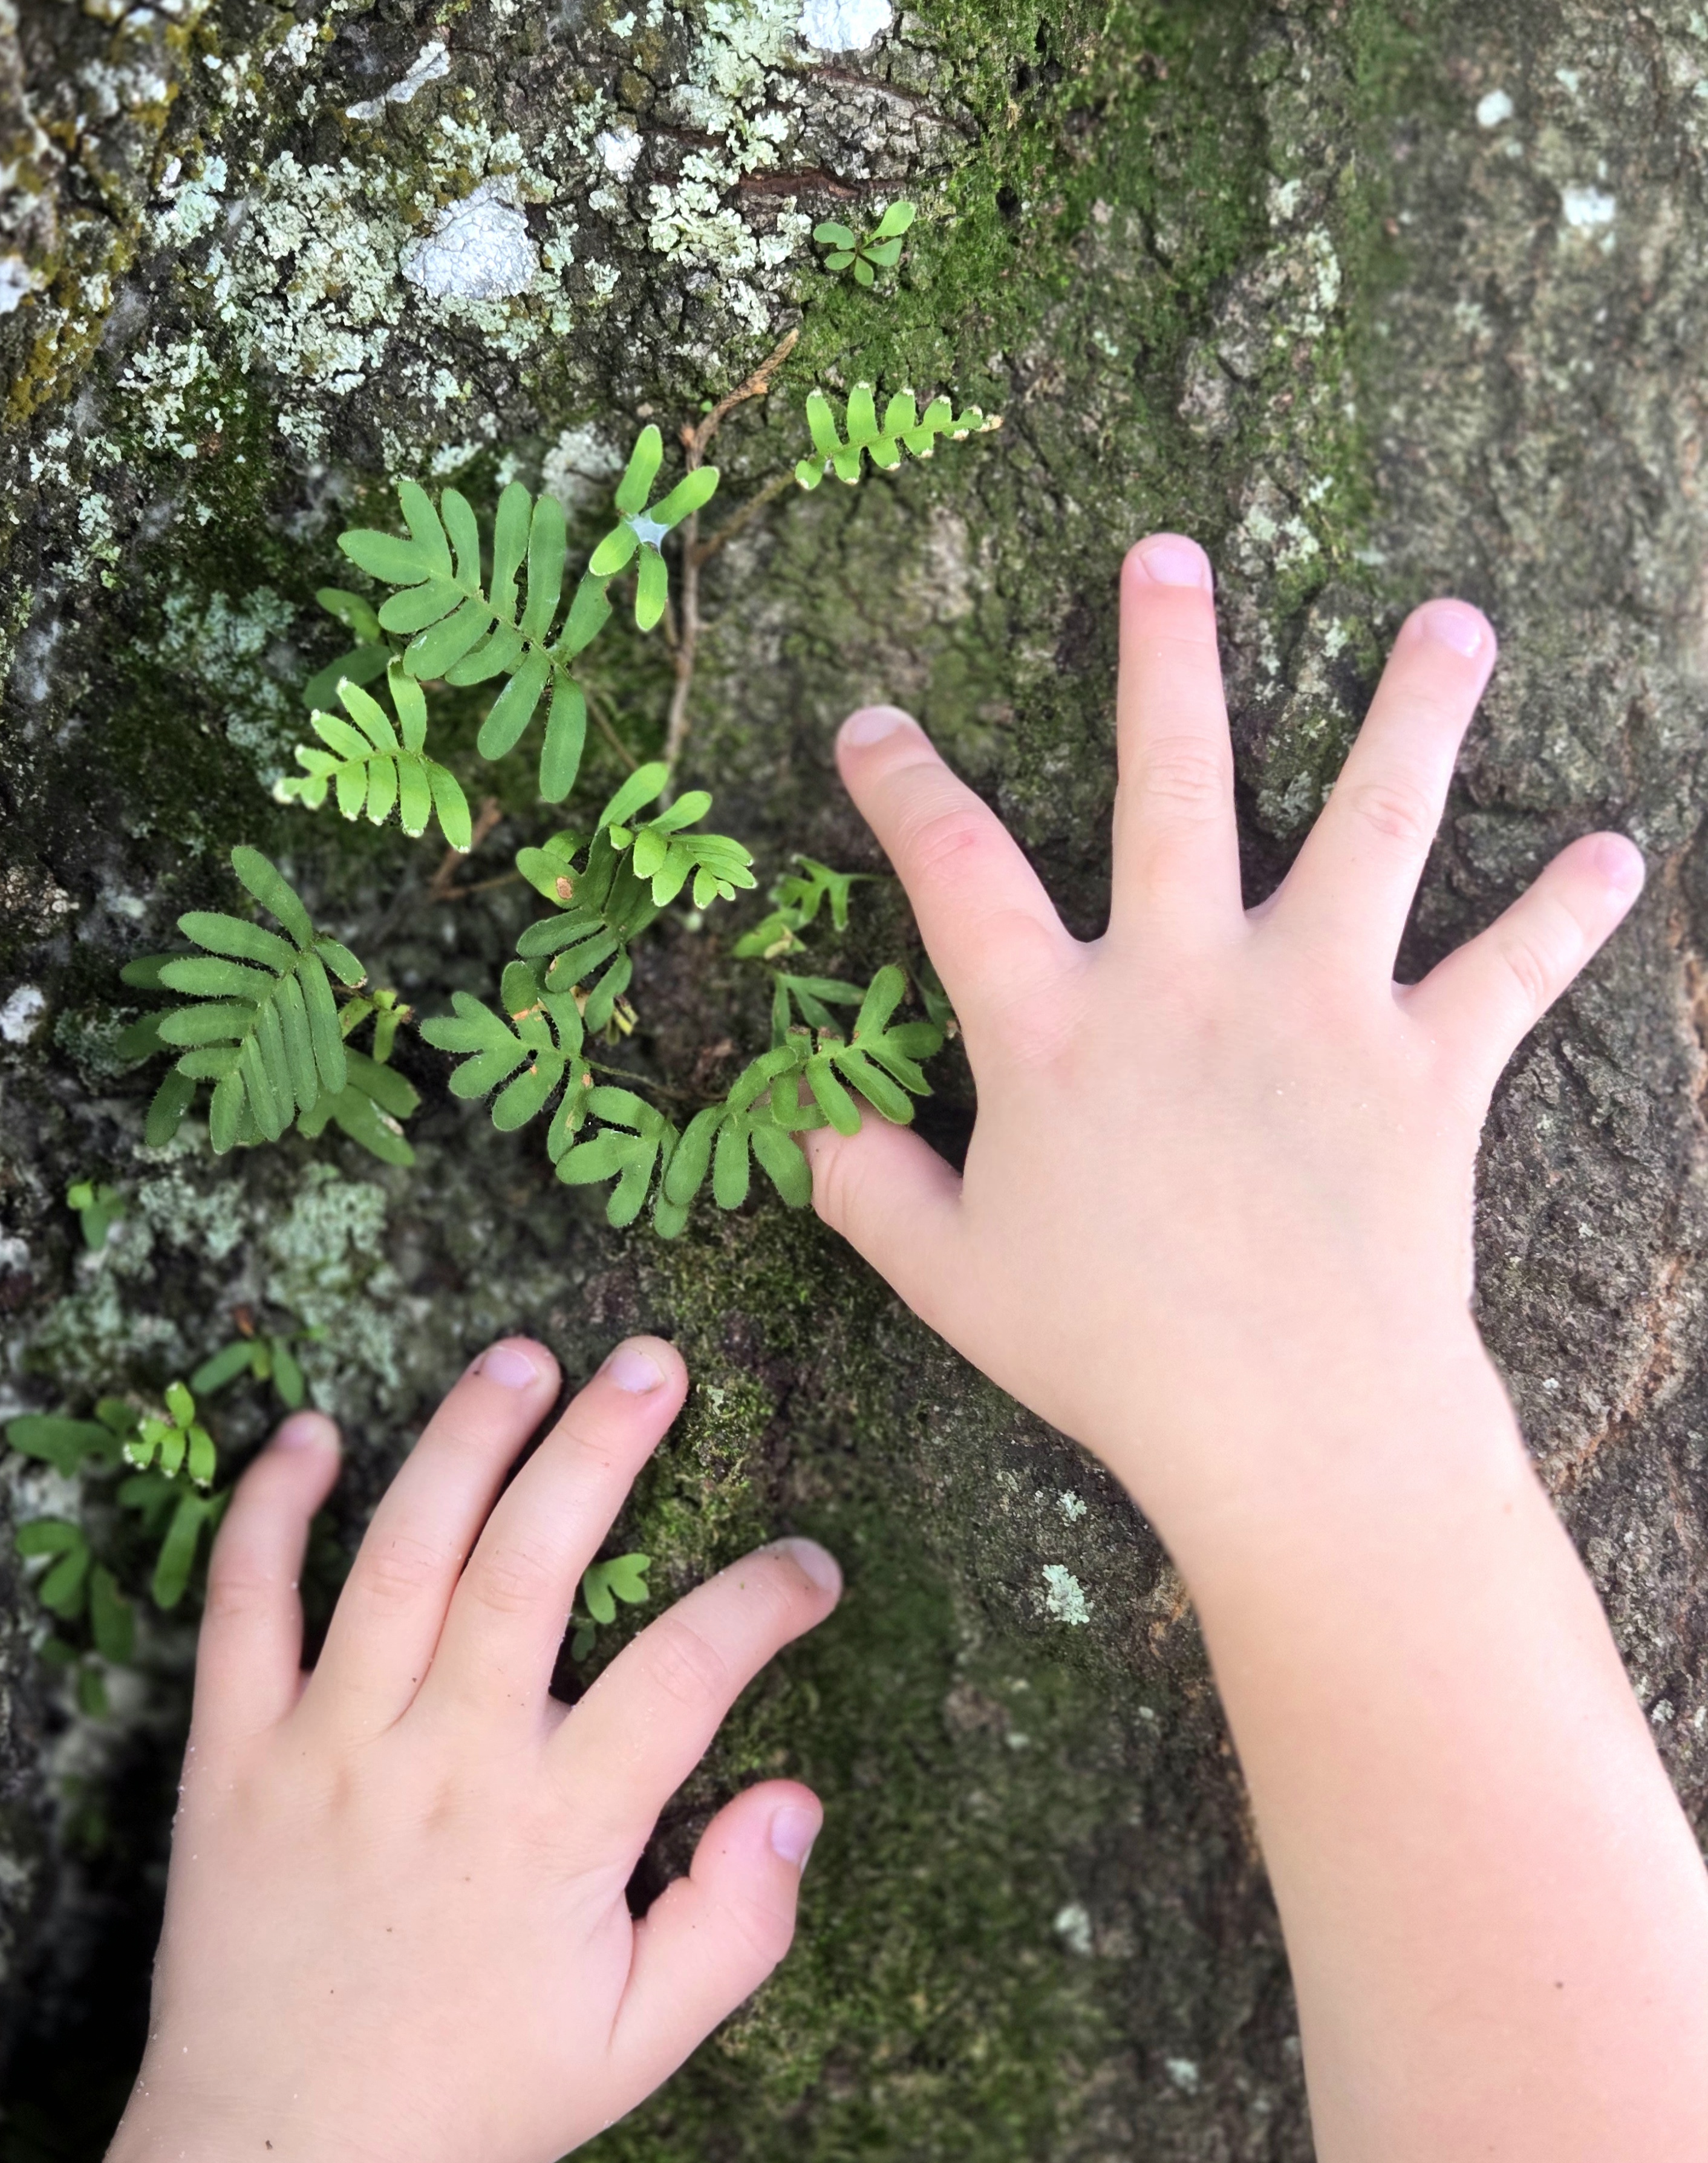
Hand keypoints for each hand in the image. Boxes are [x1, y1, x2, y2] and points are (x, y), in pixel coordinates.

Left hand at [107, 1336, 839, 2162]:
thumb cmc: (474, 2100)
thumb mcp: (635, 2045)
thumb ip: (737, 1927)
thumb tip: (795, 1795)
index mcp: (554, 1833)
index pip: (687, 1675)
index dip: (763, 1599)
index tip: (809, 1563)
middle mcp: (444, 1765)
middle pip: (531, 1565)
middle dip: (602, 1444)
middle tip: (655, 1361)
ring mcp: (331, 1748)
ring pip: (400, 1555)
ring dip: (464, 1440)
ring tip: (522, 1355)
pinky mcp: (236, 1758)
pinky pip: (243, 1611)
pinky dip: (268, 1513)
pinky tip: (308, 1434)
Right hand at [805, 534, 1643, 1555]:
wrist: (1290, 1425)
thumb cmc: (1111, 1356)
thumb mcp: (952, 1279)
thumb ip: (867, 1191)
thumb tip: (810, 1123)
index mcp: (1059, 1029)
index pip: (956, 874)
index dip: (903, 788)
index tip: (875, 722)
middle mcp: (1187, 982)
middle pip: (1171, 783)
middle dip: (1167, 658)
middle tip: (1173, 554)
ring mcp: (1317, 1009)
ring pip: (1373, 825)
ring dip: (1415, 714)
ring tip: (1455, 623)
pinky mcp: (1426, 1063)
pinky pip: (1509, 970)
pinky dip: (1566, 912)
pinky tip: (1619, 852)